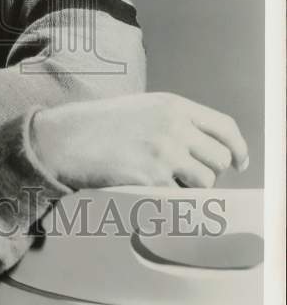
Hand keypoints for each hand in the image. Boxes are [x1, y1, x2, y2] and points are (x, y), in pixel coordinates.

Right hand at [32, 92, 248, 189]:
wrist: (65, 139)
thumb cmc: (99, 126)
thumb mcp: (142, 109)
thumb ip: (175, 121)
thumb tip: (206, 148)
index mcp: (173, 105)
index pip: (225, 127)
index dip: (238, 149)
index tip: (240, 163)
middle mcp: (174, 126)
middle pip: (220, 158)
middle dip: (210, 172)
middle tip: (189, 176)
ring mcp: (165, 152)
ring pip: (206, 182)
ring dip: (191, 188)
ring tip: (163, 181)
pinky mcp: (153, 178)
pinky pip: (181, 198)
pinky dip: (170, 199)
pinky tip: (148, 187)